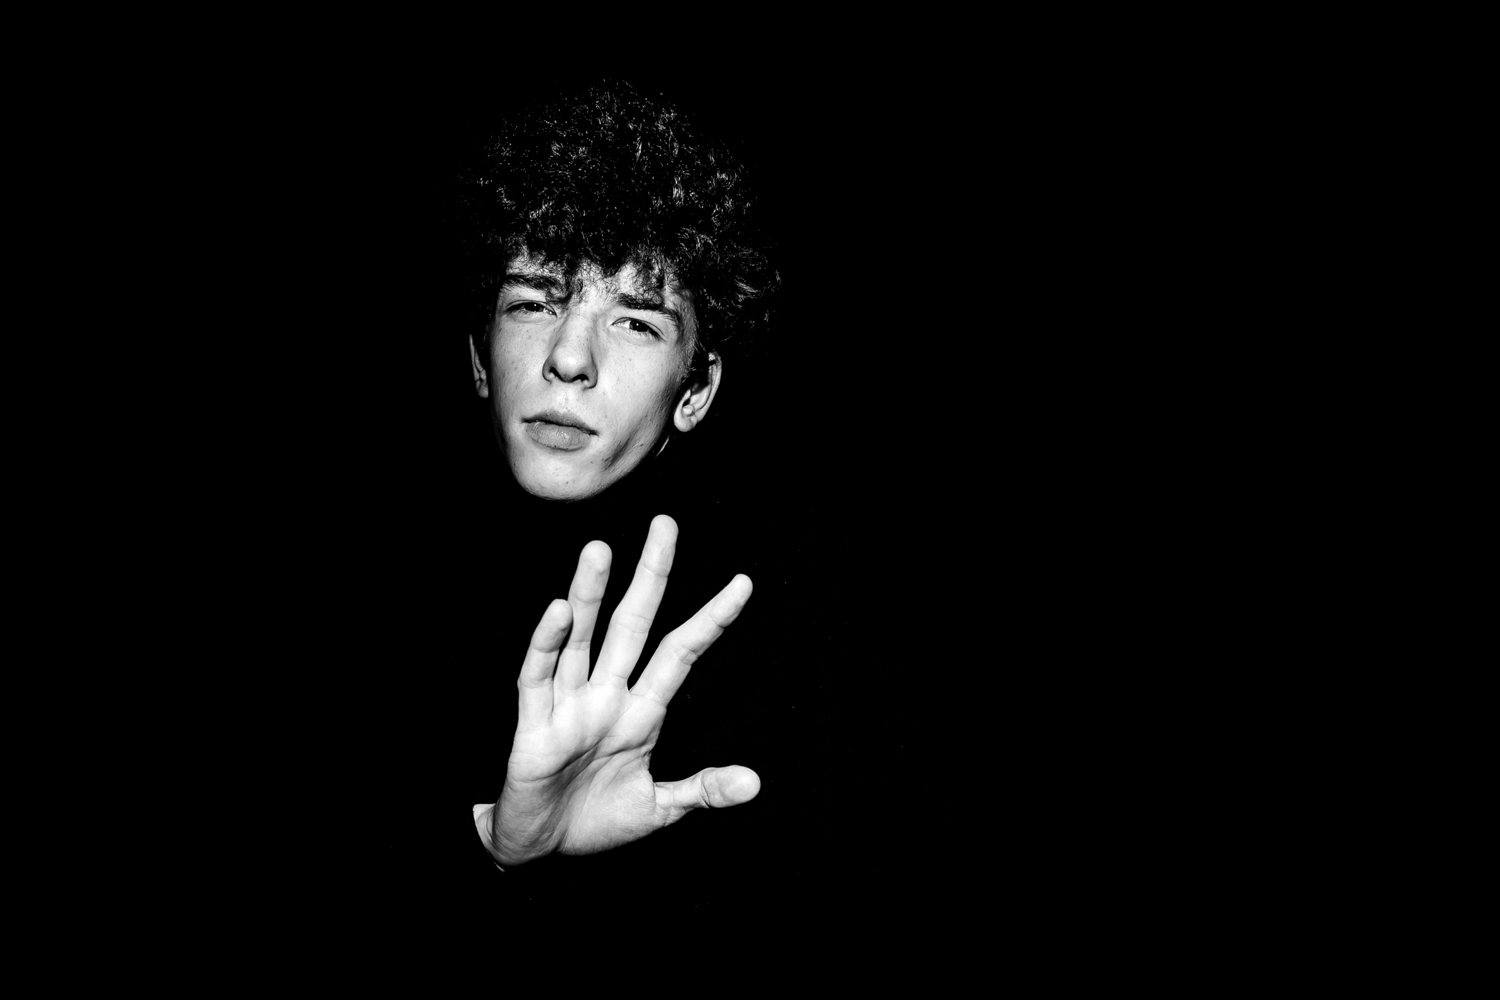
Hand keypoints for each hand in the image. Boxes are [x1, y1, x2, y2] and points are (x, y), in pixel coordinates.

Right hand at [481, 515, 758, 865]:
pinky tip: (559, 611)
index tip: (743, 583)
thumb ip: (703, 790)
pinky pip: (539, 676)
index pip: (682, 653)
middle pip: (633, 624)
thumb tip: (755, 783)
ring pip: (583, 638)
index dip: (711, 619)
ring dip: (590, 595)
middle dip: (650, 576)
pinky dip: (548, 644)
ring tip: (600, 551)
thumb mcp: (659, 809)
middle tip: (665, 525)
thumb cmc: (596, 821)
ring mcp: (570, 705)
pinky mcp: (534, 724)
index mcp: (642, 711)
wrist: (539, 851)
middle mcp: (607, 695)